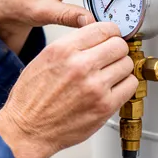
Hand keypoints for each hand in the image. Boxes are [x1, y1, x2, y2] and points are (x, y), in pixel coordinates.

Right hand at [0, 22, 137, 157]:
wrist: (27, 129)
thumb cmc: (31, 98)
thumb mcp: (43, 59)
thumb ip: (71, 46)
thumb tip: (94, 38)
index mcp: (63, 50)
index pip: (102, 28)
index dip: (110, 32)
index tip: (111, 37)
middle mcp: (80, 65)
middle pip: (119, 45)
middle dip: (117, 49)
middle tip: (112, 56)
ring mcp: (95, 86)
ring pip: (127, 64)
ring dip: (121, 68)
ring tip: (111, 74)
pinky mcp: (105, 106)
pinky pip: (130, 86)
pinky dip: (125, 85)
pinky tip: (114, 88)